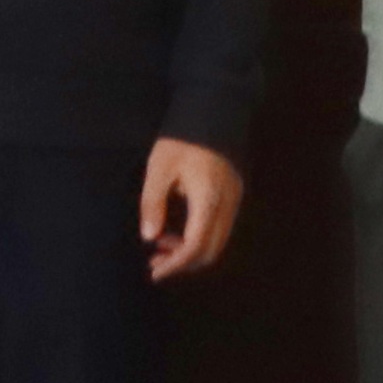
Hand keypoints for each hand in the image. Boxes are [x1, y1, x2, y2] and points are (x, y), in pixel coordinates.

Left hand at [140, 139, 247, 281]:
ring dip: (189, 250)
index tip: (155, 273)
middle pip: (210, 251)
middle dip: (182, 262)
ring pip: (216, 242)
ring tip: (160, 246)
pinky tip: (175, 231)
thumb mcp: (159, 168)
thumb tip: (149, 237)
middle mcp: (227, 204)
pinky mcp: (233, 194)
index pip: (195, 246)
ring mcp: (234, 200)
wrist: (213, 109)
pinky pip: (218, 228)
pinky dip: (198, 237)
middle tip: (154, 261)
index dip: (175, 264)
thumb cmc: (181, 138)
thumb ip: (153, 203)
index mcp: (208, 199)